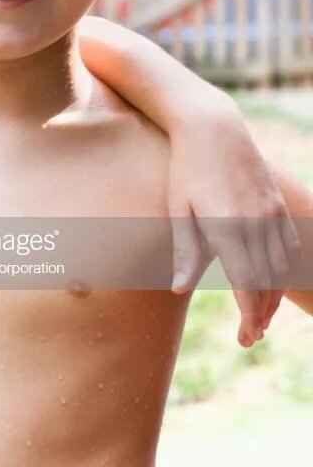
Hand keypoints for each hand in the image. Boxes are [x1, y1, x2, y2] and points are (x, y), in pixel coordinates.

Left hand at [167, 105, 299, 346]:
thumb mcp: (179, 210)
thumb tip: (178, 289)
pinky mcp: (278, 205)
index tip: (245, 338)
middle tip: (248, 338)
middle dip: (260, 314)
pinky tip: (273, 284)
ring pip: (281, 266)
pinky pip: (287, 246)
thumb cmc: (187, 170)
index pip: (247, 284)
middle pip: (267, 281)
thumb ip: (185, 252)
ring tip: (259, 318)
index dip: (248, 315)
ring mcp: (272, 213)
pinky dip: (283, 270)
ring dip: (273, 296)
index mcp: (228, 228)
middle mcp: (257, 223)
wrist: (214, 128)